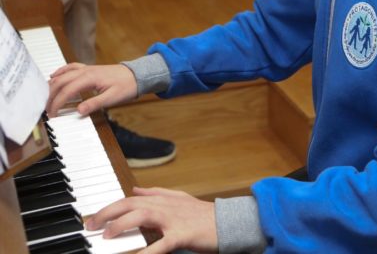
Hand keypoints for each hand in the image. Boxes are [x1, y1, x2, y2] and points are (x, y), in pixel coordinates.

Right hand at [47, 63, 137, 116]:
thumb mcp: (112, 98)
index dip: (57, 103)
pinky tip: (54, 76)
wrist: (137, 75)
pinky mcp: (89, 69)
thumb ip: (95, 104)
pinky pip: (71, 67)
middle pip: (61, 82)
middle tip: (46, 109)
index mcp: (90, 78)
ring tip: (45, 97)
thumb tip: (78, 111)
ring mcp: (87, 69)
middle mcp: (86, 71)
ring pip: (63, 74)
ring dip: (52, 85)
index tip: (53, 114)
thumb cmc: (127, 86)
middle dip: (51, 96)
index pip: (67, 91)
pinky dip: (60, 71)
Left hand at [86, 186, 217, 253]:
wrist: (226, 221)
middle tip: (90, 225)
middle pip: (132, 203)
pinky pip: (162, 243)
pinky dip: (148, 251)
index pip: (129, 199)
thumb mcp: (177, 199)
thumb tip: (135, 188)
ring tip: (107, 235)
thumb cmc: (201, 214)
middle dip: (108, 213)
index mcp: (162, 200)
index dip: (109, 207)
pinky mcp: (182, 234)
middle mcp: (165, 206)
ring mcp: (173, 219)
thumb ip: (156, 193)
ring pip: (143, 215)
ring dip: (122, 224)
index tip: (91, 218)